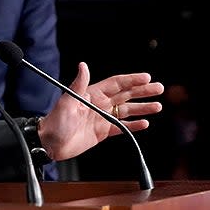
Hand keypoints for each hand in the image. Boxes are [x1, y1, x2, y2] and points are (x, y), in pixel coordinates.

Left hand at [38, 62, 163, 160]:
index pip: (116, 84)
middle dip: (143, 91)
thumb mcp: (67, 102)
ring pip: (126, 111)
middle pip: (126, 95)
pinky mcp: (102, 132)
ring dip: (142, 108)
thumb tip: (83, 65)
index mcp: (92, 94)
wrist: (49, 144)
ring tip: (158, 106)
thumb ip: (78, 85)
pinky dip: (133, 125)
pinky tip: (145, 124)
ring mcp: (102, 118)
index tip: (147, 77)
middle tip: (159, 88)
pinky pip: (121, 127)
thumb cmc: (55, 122)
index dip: (132, 80)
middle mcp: (99, 104)